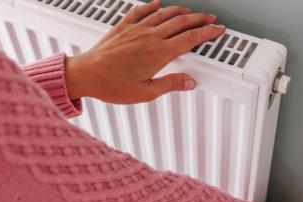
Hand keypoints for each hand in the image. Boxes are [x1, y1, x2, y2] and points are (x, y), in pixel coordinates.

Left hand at [65, 0, 224, 103]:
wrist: (85, 74)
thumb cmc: (111, 84)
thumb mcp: (145, 92)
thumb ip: (170, 84)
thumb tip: (189, 82)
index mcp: (158, 53)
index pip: (190, 39)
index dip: (207, 33)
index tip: (217, 30)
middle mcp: (149, 37)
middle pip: (181, 23)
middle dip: (200, 19)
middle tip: (210, 19)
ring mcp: (136, 30)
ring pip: (164, 14)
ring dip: (181, 11)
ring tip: (191, 12)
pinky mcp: (123, 27)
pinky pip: (141, 11)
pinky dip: (152, 6)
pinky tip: (157, 3)